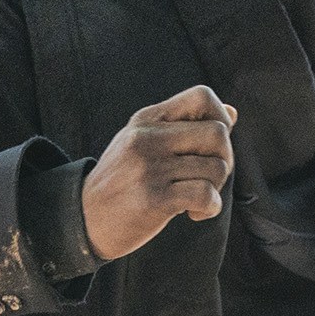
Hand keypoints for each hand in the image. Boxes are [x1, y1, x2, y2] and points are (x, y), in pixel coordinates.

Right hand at [81, 86, 235, 263]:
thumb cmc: (121, 181)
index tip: (212, 144)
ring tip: (196, 198)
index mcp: (147, 119)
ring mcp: (150, 168)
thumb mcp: (143, 143)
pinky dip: (211, 208)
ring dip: (216, 188)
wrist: (82, 219)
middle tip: (209, 177)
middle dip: (225, 158)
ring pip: (216, 168)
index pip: (202, 96)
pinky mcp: (154, 199)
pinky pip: (206, 195)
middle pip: (217, 133)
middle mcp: (147, 138)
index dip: (221, 117)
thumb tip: (232, 113)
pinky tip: (194, 213)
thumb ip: (183, 127)